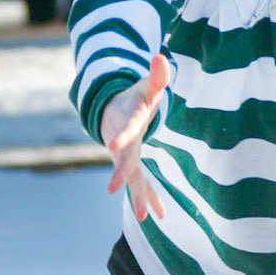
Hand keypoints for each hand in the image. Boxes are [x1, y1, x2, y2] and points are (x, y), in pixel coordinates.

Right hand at [100, 53, 171, 222]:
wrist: (114, 114)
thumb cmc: (133, 99)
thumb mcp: (146, 87)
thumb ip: (157, 75)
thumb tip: (162, 57)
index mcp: (128, 123)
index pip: (125, 130)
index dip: (120, 136)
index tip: (113, 146)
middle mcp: (124, 145)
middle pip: (122, 160)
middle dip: (120, 174)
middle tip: (113, 188)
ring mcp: (126, 158)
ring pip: (132, 179)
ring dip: (139, 196)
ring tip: (146, 217)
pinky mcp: (131, 167)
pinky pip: (140, 185)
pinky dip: (149, 199)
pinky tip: (157, 216)